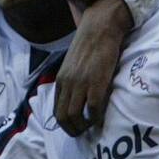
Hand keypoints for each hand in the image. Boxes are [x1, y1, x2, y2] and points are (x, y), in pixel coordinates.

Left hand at [53, 0, 131, 134]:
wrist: (100, 26)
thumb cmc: (90, 43)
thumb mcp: (73, 63)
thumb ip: (71, 79)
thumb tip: (76, 96)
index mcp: (61, 79)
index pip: (56, 111)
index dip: (65, 124)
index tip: (75, 127)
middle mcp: (67, 83)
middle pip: (63, 118)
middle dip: (73, 130)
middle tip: (84, 132)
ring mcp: (81, 84)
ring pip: (75, 117)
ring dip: (84, 127)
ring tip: (92, 126)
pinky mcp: (95, 83)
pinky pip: (93, 109)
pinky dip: (96, 118)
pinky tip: (101, 117)